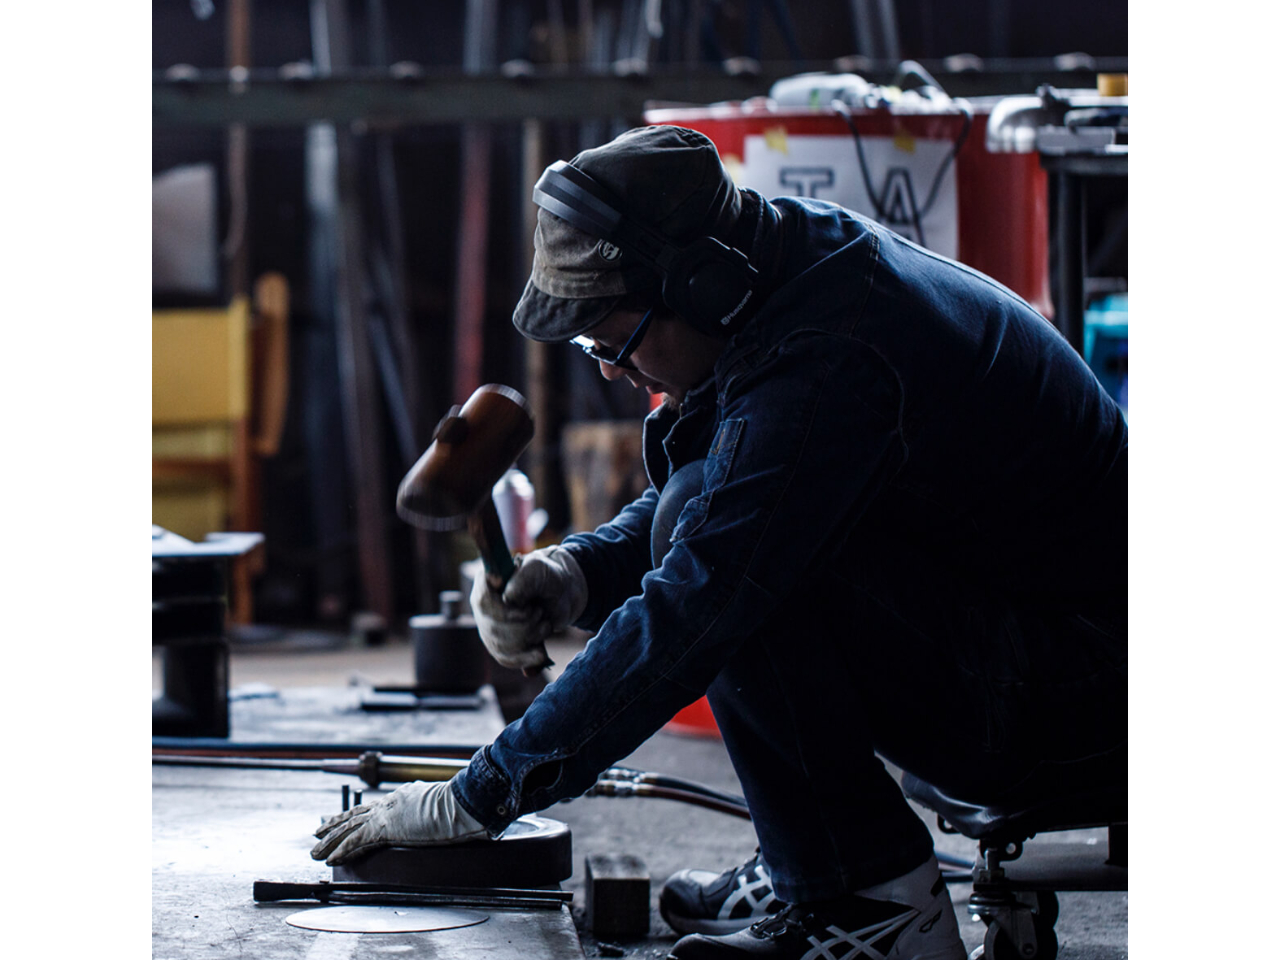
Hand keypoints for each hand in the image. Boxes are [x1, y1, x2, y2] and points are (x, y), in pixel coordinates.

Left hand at [310, 780, 486, 865]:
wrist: (462, 802)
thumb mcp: (443, 808)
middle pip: (354, 814)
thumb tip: (443, 819)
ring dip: (330, 841)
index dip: (355, 813)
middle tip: (318, 831)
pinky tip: (331, 859)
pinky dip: (342, 850)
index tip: (343, 817)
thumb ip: (435, 813)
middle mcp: (389, 803)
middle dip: (334, 824)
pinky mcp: (385, 828)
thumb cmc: (461, 806)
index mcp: (402, 797)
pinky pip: (357, 842)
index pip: (372, 806)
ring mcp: (386, 814)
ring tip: (315, 852)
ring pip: (349, 828)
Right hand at [471, 545, 586, 670]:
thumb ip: (522, 580)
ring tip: (544, 624)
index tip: (527, 607)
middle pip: (493, 627)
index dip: (504, 610)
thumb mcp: (538, 569)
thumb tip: (507, 600)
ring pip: (501, 646)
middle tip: (540, 612)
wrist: (562, 595)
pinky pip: (506, 659)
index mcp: (486, 582)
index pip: (483, 601)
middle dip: (525, 624)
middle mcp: (483, 606)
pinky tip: (540, 653)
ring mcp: (489, 626)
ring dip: (530, 637)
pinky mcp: (500, 644)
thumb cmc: (547, 577)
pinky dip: (526, 658)